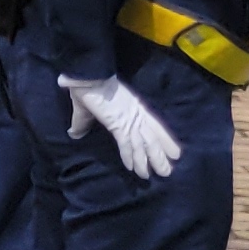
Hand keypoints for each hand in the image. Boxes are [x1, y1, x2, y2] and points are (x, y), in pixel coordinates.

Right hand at [64, 72, 185, 179]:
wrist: (88, 76)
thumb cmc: (88, 86)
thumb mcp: (87, 109)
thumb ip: (82, 123)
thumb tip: (73, 133)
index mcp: (135, 109)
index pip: (155, 128)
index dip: (165, 141)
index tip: (175, 154)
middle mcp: (136, 116)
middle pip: (153, 140)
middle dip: (161, 156)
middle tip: (167, 172)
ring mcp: (129, 120)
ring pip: (145, 144)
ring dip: (152, 160)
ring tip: (160, 174)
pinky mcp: (118, 124)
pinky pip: (126, 143)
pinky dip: (130, 156)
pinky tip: (133, 168)